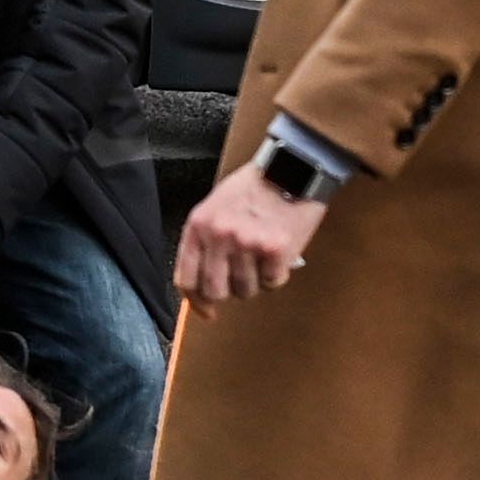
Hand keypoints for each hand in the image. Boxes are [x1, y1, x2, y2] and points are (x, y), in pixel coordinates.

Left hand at [176, 170, 327, 307]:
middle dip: (230, 291)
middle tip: (244, 277)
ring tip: (263, 254)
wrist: (292, 167)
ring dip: (256, 279)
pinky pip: (272, 282)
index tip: (207, 311)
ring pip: (246, 290)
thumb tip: (203, 283)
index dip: (196, 301)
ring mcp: (246, 243)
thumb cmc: (255, 186)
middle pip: (216, 291)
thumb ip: (206, 240)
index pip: (186, 278)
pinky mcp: (274, 249)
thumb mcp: (216, 206)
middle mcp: (218, 235)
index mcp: (199, 225)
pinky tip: (279, 251)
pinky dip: (277, 273)